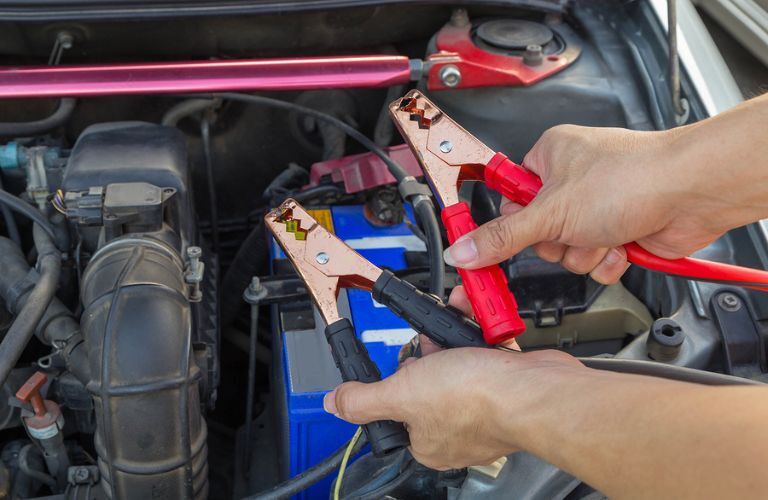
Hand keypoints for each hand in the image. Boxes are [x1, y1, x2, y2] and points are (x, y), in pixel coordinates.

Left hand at [323, 286, 581, 469]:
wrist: (536, 389)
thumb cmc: (478, 400)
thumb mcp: (402, 393)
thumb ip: (364, 400)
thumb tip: (334, 404)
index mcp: (427, 440)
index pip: (397, 410)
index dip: (396, 381)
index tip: (402, 365)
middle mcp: (455, 427)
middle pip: (427, 382)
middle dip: (427, 352)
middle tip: (429, 343)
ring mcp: (483, 406)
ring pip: (456, 363)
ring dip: (451, 337)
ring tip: (452, 326)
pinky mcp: (505, 386)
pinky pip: (483, 354)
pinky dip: (478, 335)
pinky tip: (475, 323)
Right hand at [443, 124, 753, 283]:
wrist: (693, 192)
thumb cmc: (632, 178)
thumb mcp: (551, 212)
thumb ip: (503, 236)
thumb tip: (464, 250)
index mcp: (550, 157)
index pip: (510, 196)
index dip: (510, 221)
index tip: (503, 238)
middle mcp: (574, 181)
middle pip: (539, 232)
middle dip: (557, 242)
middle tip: (568, 231)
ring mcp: (599, 207)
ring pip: (569, 252)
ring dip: (585, 252)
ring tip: (603, 233)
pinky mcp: (621, 230)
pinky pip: (596, 260)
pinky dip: (608, 260)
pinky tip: (622, 244)